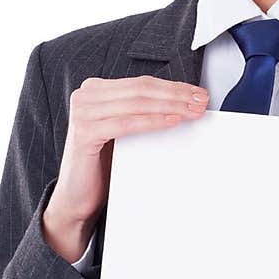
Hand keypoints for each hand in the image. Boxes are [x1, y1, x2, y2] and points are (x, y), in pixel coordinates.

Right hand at [42, 75, 209, 259]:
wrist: (77, 196)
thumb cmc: (102, 163)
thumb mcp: (123, 130)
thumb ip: (141, 112)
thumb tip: (182, 103)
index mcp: (96, 90)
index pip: (142, 83)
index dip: (173, 86)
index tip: (197, 93)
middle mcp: (86, 96)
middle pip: (142, 90)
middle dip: (176, 95)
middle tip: (200, 101)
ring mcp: (83, 113)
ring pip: (137, 103)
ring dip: (170, 106)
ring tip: (192, 111)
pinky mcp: (84, 133)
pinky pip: (126, 123)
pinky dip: (152, 121)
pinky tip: (171, 121)